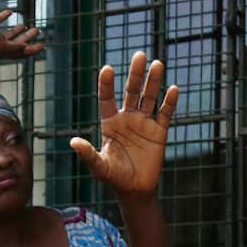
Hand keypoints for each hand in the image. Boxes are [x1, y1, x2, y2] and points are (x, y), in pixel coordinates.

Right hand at [0, 10, 43, 59]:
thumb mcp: (0, 46)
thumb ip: (15, 48)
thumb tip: (28, 49)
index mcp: (2, 53)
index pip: (21, 53)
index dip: (32, 50)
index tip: (43, 45)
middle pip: (16, 43)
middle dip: (27, 38)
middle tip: (37, 30)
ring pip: (7, 33)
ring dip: (17, 30)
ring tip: (26, 24)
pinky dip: (4, 17)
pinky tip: (10, 12)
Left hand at [69, 52, 177, 199]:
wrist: (135, 190)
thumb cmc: (114, 178)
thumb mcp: (99, 167)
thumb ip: (88, 154)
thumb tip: (73, 142)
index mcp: (110, 123)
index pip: (107, 98)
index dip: (107, 84)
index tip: (107, 69)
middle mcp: (127, 118)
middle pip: (132, 91)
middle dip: (135, 74)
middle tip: (139, 55)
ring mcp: (144, 123)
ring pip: (149, 97)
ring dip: (153, 82)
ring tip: (157, 64)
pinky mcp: (159, 132)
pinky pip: (165, 114)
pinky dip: (169, 102)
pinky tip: (173, 89)